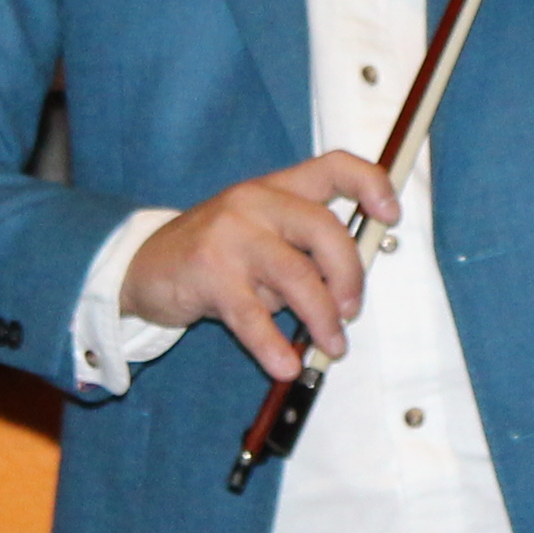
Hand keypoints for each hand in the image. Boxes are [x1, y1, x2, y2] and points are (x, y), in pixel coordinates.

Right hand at [126, 153, 398, 383]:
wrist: (142, 265)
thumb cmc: (214, 252)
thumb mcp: (258, 232)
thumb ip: (301, 246)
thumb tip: (350, 287)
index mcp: (276, 188)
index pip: (333, 167)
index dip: (371, 185)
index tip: (391, 216)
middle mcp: (256, 202)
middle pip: (324, 229)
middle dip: (349, 276)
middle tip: (352, 310)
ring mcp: (231, 235)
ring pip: (296, 277)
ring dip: (322, 319)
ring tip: (331, 346)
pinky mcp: (209, 273)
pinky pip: (252, 316)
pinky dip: (273, 346)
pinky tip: (285, 365)